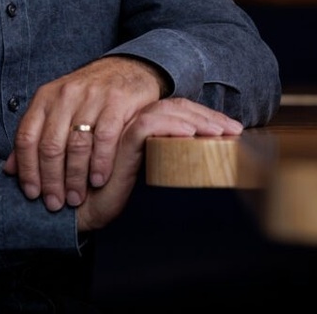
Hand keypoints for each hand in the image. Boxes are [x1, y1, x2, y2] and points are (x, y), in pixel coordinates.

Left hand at [1, 55, 167, 210]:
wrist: (128, 70)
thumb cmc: (89, 97)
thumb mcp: (56, 110)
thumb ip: (35, 137)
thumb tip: (10, 169)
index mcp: (46, 98)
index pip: (27, 136)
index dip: (27, 169)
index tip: (32, 194)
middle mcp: (66, 95)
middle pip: (50, 145)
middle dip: (51, 180)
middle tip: (55, 203)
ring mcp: (92, 97)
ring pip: (77, 144)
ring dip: (74, 177)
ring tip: (75, 198)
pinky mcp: (118, 102)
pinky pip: (105, 138)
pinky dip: (100, 163)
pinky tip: (98, 180)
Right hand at [75, 98, 243, 232]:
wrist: (81, 210)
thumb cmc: (109, 194)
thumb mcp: (145, 174)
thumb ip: (164, 159)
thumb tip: (203, 161)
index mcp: (141, 125)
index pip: (178, 111)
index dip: (206, 116)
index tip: (232, 129)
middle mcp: (134, 121)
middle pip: (177, 107)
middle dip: (209, 116)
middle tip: (235, 129)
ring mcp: (125, 128)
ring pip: (166, 111)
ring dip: (196, 120)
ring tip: (220, 132)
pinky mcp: (118, 141)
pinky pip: (148, 125)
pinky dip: (171, 126)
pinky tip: (190, 134)